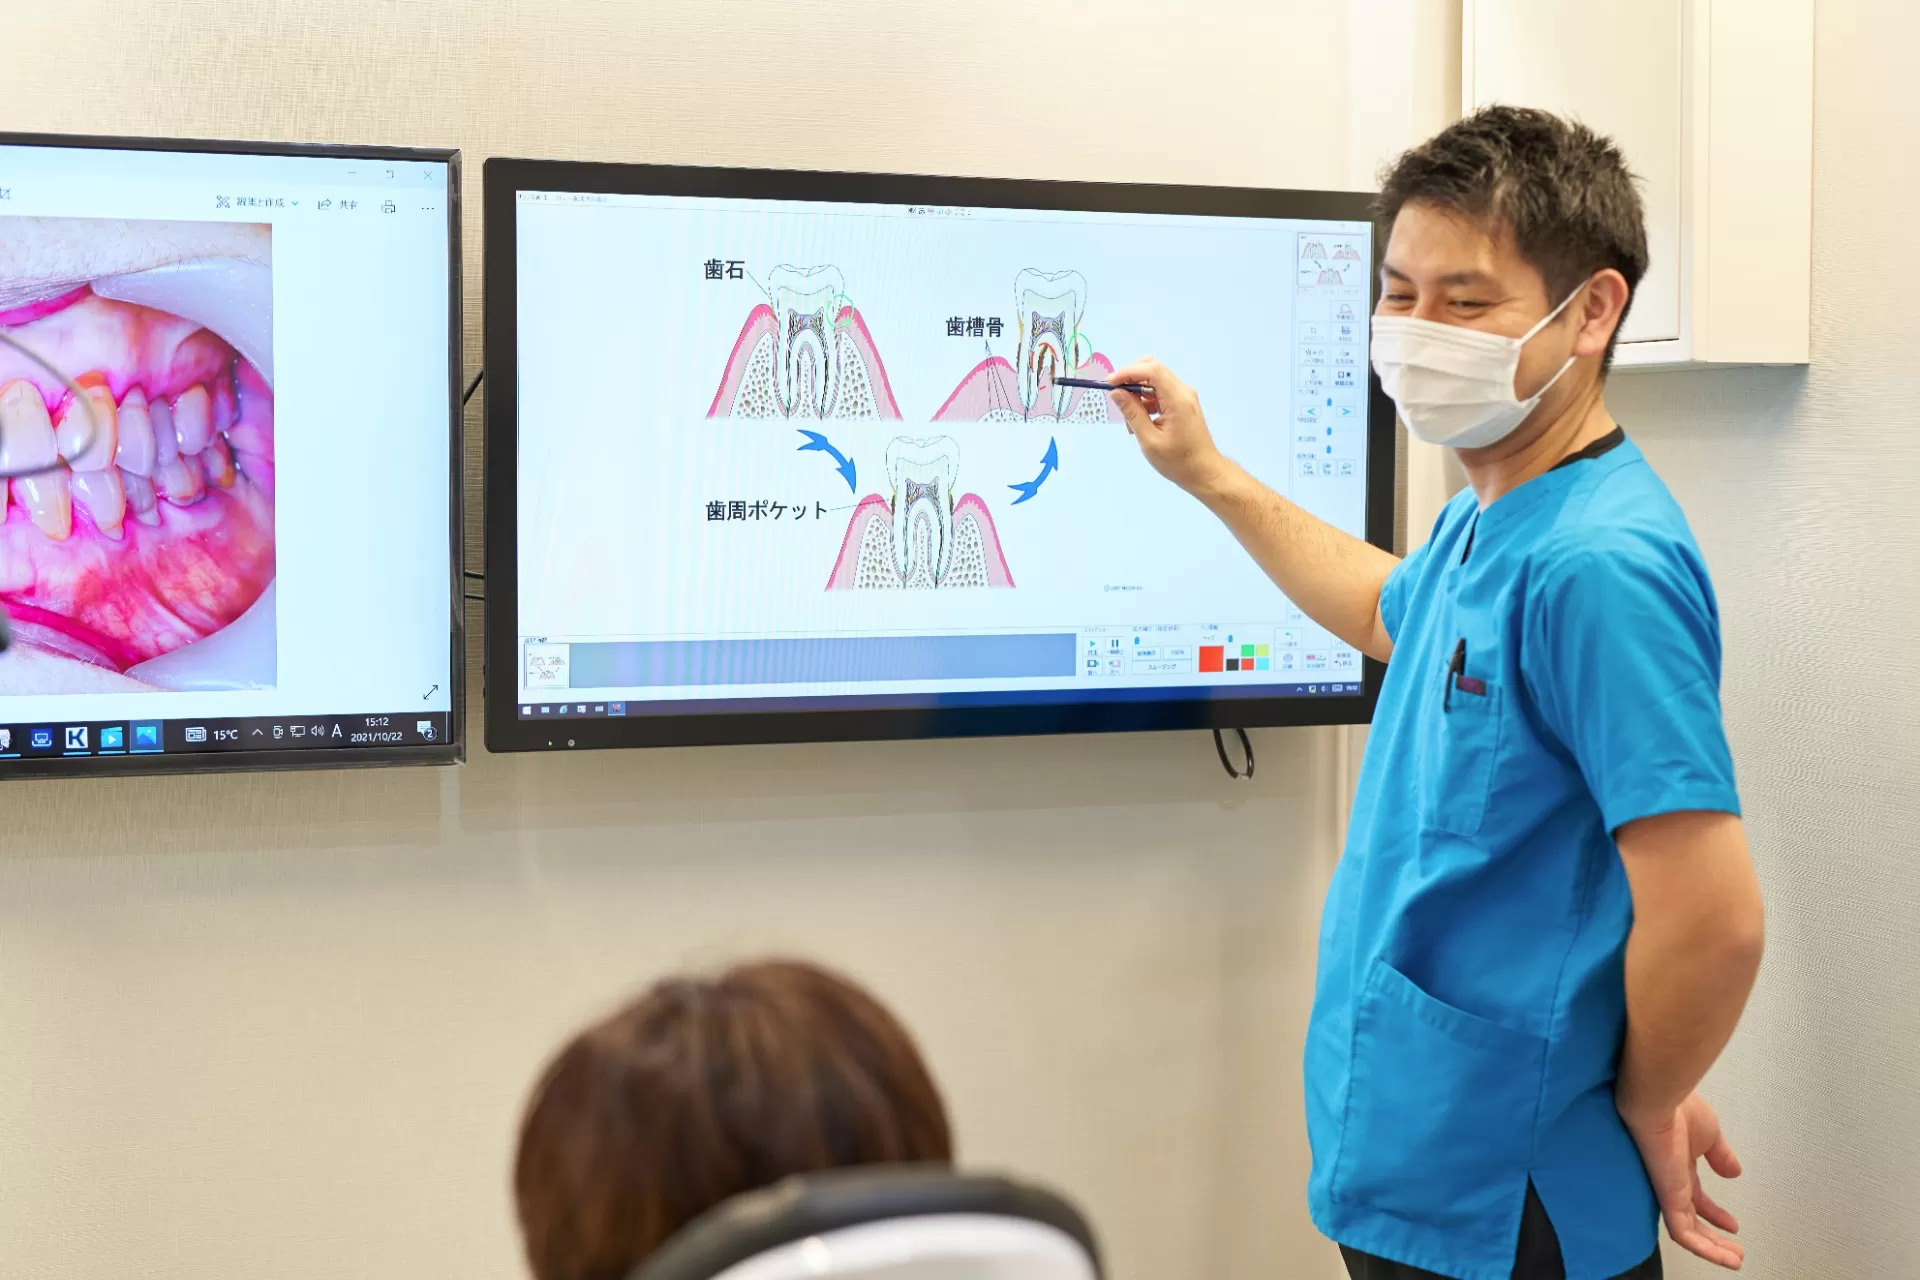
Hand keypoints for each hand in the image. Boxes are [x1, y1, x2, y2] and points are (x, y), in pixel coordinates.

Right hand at [1107, 358, 1231, 496]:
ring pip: (1155, 380)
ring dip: (1137, 393)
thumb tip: (1116, 392)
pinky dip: (1146, 400)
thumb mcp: (1149, 440)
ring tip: (1129, 421)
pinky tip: (1141, 422)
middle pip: (1153, 369)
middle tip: (1117, 398)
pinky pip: (1160, 392)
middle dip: (1131, 378)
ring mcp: (1184, 396)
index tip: (1109, 383)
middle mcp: (1183, 391)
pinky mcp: (1182, 403)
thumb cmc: (1178, 462)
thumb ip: (1132, 413)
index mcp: (1177, 399)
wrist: (1204, 472)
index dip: (1128, 372)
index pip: (1152, 370)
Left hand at [1623, 1092, 1744, 1268]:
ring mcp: (1669, 1191)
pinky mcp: (1668, 1198)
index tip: (1733, 1225)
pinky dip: (1704, 1249)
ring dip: (1712, 1249)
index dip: (1715, 1214)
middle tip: (1735, 1251)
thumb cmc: (1678, 1109)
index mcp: (1681, 1166)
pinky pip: (1682, 1233)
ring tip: (1734, 1260)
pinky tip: (1722, 1258)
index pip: (1697, 1198)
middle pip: (1693, 1218)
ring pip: (1688, 1231)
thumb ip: (1720, 1156)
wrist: (1658, 1100)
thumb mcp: (1710, 1135)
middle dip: (1714, 1237)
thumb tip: (1734, 1172)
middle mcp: (1673, 1180)